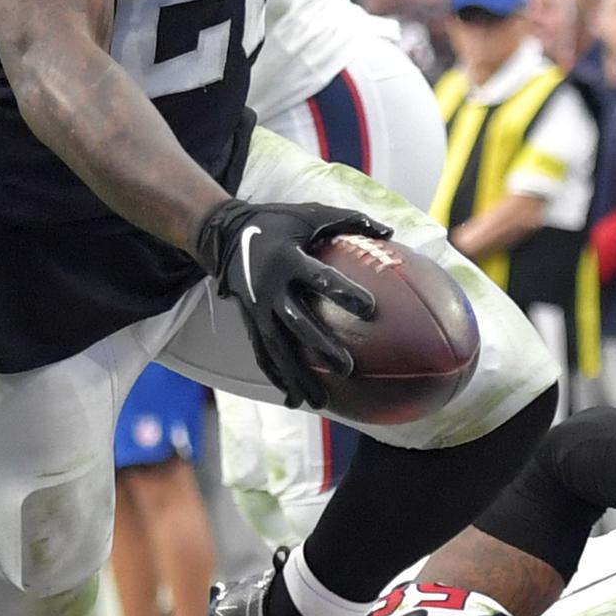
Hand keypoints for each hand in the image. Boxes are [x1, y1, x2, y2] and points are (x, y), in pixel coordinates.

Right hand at [188, 199, 384, 410]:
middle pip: (297, 323)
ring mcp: (257, 309)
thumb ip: (350, 220)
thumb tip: (390, 233)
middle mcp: (269, 288)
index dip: (343, 292)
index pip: (318, 278)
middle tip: (347, 368)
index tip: (369, 308)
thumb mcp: (310, 213)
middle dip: (320, 347)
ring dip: (298, 377)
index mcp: (286, 259)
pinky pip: (263, 355)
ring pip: (277, 349)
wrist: (224, 236)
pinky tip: (294, 400)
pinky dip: (277, 377)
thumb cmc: (276, 222)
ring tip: (320, 403)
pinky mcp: (250, 323)